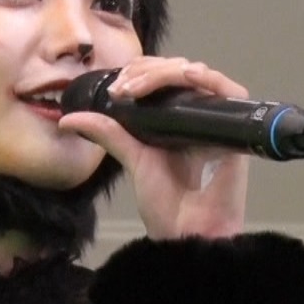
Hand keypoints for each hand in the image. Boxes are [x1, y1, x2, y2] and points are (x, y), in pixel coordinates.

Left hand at [58, 57, 249, 239]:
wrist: (188, 234)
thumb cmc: (167, 203)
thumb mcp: (132, 159)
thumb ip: (107, 134)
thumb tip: (66, 120)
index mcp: (176, 119)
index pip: (163, 76)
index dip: (141, 71)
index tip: (117, 87)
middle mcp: (198, 115)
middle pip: (179, 70)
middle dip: (148, 70)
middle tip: (124, 87)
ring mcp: (218, 120)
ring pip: (198, 74)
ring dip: (167, 72)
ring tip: (139, 85)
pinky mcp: (236, 129)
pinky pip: (230, 91)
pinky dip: (209, 78)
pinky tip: (187, 75)